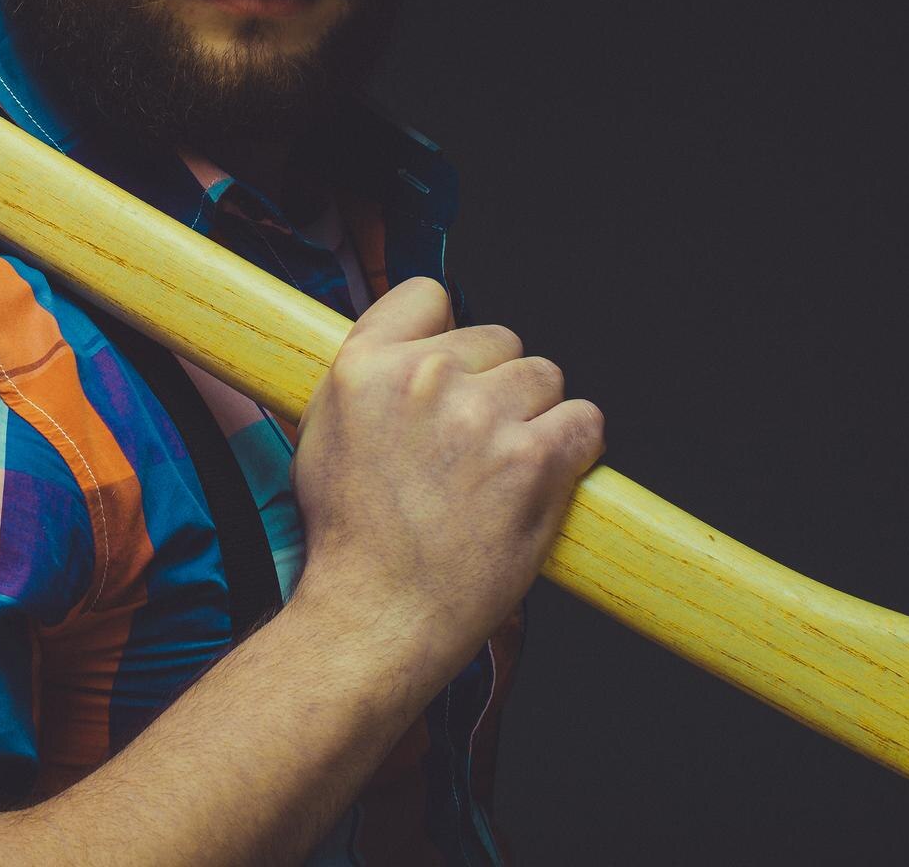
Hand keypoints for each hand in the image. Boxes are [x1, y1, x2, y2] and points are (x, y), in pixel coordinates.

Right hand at [290, 276, 603, 678]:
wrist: (378, 613)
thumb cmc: (349, 537)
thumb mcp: (324, 432)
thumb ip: (367, 377)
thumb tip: (414, 348)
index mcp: (364, 364)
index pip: (429, 294)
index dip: (447, 333)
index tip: (453, 369)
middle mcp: (424, 377)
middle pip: (499, 339)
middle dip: (496, 383)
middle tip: (475, 443)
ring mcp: (481, 415)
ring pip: (545, 377)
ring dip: (536, 416)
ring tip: (504, 468)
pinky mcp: (535, 458)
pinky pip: (585, 420)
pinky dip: (575, 449)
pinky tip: (543, 479)